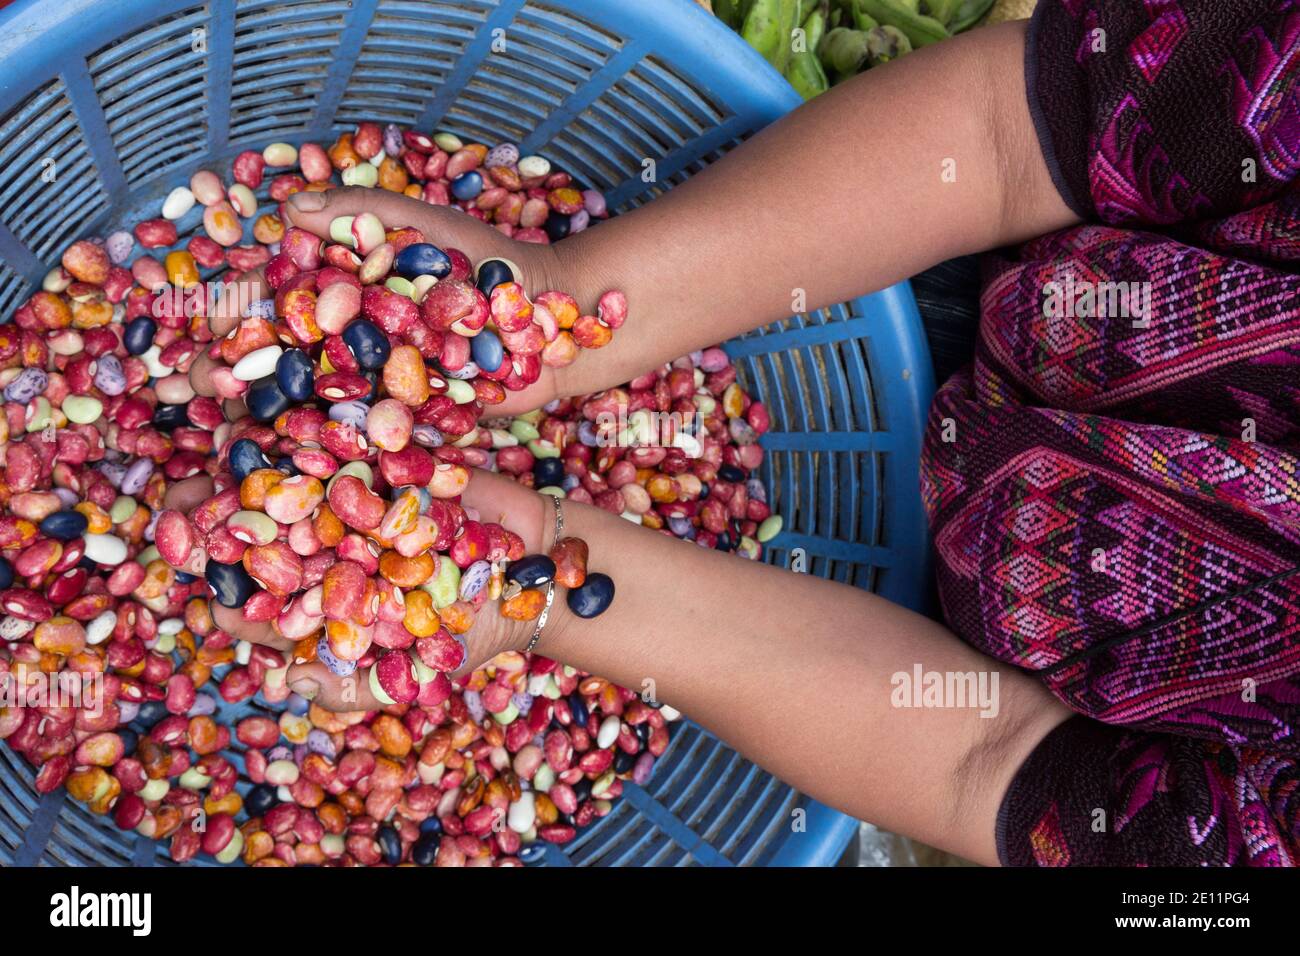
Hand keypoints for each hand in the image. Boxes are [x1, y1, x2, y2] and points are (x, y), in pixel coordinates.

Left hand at [161, 468, 555, 710]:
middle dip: (216, 514)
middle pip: (260, 535)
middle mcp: (332, 553)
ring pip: (291, 484)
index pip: (258, 602)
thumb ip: (355, 688)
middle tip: (180, 494)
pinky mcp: (388, 463)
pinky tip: (272, 418)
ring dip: (249, 466)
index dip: (221, 588)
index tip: (192, 568)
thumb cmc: (482, 628)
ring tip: (212, 448)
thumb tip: (287, 685)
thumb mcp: (417, 673)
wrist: (545, 566)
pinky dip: (309, 432)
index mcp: (328, 607)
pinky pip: (343, 445)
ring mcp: (357, 505)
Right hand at [189, 186, 585, 415]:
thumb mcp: (425, 225)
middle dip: (228, 369)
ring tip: (216, 428)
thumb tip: (287, 206)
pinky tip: (278, 465)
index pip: (276, 299)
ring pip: (305, 404)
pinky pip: (356, 440)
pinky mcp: (407, 423)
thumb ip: (361, 212)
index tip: (206, 316)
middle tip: (187, 384)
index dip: (235, 310)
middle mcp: (353, 341)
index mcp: (347, 291)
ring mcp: (376, 386)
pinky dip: (318, 452)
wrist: (561, 319)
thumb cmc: (494, 262)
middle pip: (278, 356)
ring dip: (258, 417)